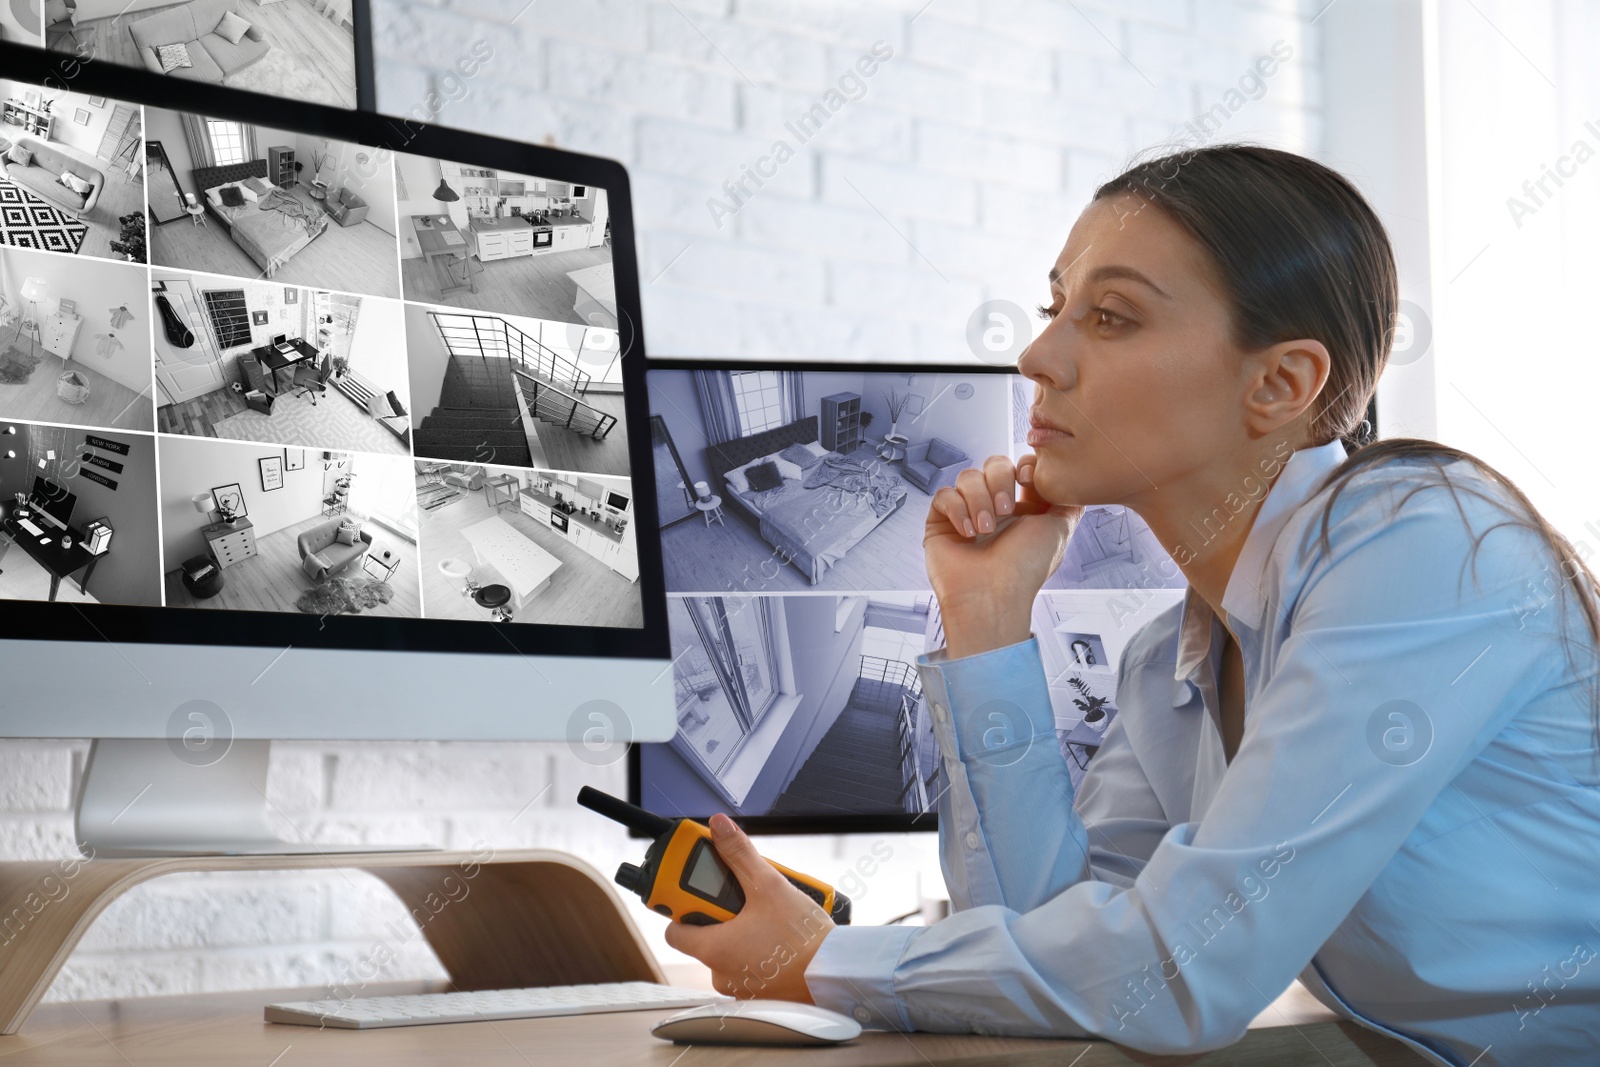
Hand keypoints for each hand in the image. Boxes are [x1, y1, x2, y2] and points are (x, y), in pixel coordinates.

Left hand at [662, 813, 834, 1002]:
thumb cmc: (803, 939)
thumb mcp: (769, 885)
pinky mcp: (760, 991)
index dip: (682, 907)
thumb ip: (739, 854)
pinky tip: (777, 933)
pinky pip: (749, 963)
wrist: (836, 974)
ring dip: (742, 929)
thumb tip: (719, 828)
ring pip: (730, 948)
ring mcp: (741, 986)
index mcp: (714, 949)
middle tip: (744, 897)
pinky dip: (757, 947)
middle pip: (706, 935)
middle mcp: (721, 973)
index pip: (674, 929)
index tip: (696, 891)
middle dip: (722, 913)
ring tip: (767, 914)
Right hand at [924, 454, 1081, 658]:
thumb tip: (1068, 481)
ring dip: (979, 499)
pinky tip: (967, 533)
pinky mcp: (941, 522)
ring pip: (968, 477)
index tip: (1027, 480)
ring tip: (985, 528)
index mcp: (1024, 509)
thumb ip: (1068, 501)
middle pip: (994, 464)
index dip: (1024, 466)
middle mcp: (995, 509)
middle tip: (1005, 509)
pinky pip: (944, 495)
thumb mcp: (1060, 529)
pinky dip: (957, 510)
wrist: (993, 596)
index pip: (1020, 466)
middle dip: (1000, 480)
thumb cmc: (1024, 570)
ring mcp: (967, 513)